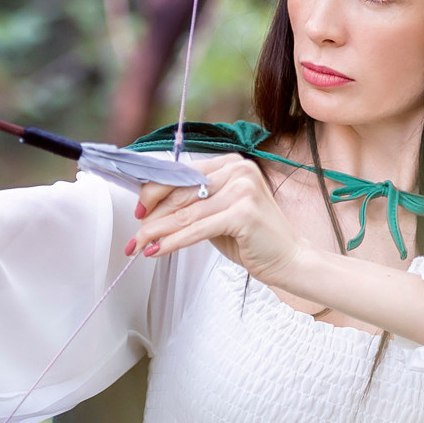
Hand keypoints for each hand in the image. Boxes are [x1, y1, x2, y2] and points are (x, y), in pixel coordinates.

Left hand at [127, 154, 311, 288]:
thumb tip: (150, 208)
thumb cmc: (253, 238)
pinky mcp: (243, 213)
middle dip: (152, 216)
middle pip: (180, 192)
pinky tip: (157, 251)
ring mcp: (242, 189)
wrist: (290, 259)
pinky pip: (196, 229)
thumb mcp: (219, 213)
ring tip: (139, 245)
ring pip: (185, 213)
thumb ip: (193, 204)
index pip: (182, 174)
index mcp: (231, 163)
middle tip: (133, 236)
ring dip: (156, 232)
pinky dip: (173, 241)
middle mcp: (238, 169)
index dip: (155, 192)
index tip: (137, 210)